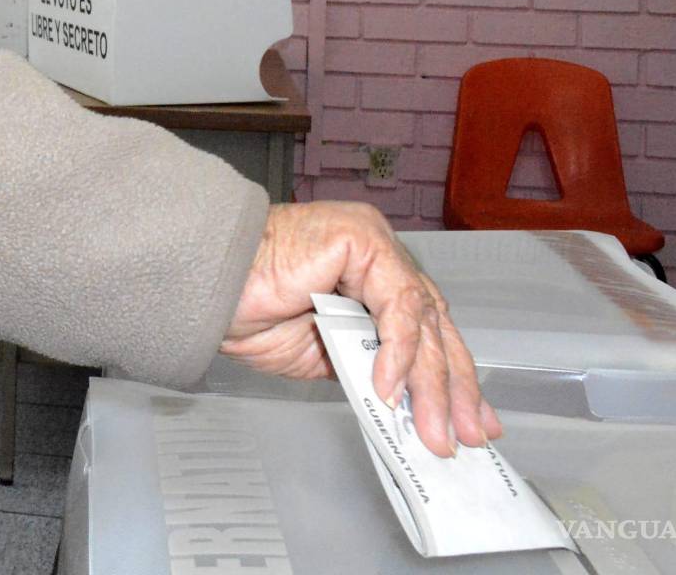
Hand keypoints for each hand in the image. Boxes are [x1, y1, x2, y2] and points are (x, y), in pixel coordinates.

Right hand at [220, 201, 501, 456]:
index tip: (469, 420)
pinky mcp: (364, 240)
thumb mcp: (324, 355)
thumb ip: (367, 367)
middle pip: (434, 327)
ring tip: (434, 430)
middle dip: (454, 387)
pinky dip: (396, 350)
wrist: (206, 284)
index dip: (451, 378)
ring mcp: (377, 246)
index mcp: (375, 284)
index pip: (427, 332)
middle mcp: (383, 262)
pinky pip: (395, 303)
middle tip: (469, 435)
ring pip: (422, 319)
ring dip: (431, 382)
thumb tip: (405, 402)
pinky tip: (390, 389)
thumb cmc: (251, 311)